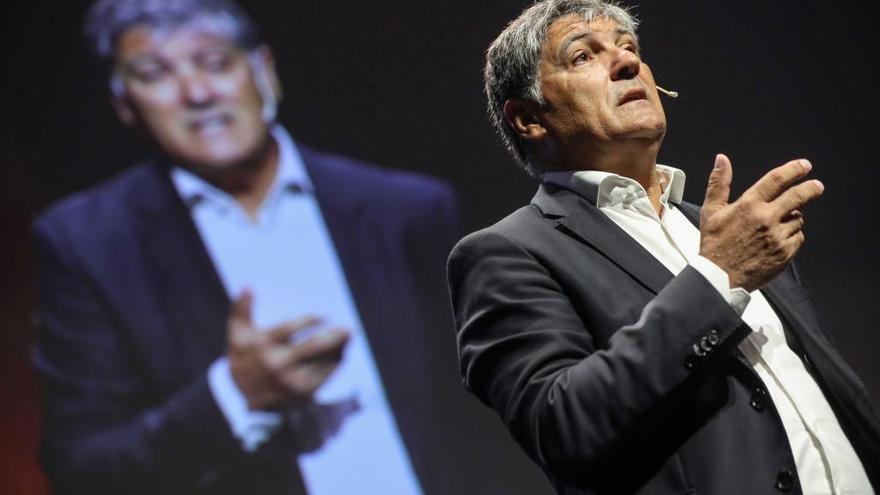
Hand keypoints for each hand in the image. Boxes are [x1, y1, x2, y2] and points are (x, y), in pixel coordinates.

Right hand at [227, 290, 349, 410]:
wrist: (241, 399)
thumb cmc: (244, 358)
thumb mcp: (238, 335)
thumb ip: (242, 310)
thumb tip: (247, 285)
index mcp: (263, 346)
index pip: (291, 328)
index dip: (309, 321)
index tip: (322, 317)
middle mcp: (277, 364)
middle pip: (313, 347)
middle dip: (334, 336)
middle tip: (348, 330)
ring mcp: (291, 381)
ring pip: (322, 361)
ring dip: (338, 349)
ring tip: (346, 338)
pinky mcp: (302, 393)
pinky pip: (325, 376)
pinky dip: (335, 364)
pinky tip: (340, 354)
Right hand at [699, 154, 823, 291]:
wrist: (719, 278)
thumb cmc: (714, 244)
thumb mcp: (711, 211)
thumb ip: (719, 183)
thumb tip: (722, 160)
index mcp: (748, 205)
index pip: (777, 179)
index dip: (794, 169)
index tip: (803, 166)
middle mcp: (766, 218)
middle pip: (798, 196)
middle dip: (811, 188)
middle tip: (816, 186)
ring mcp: (777, 236)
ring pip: (798, 219)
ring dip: (792, 217)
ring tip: (778, 224)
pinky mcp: (784, 253)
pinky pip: (798, 238)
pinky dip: (792, 236)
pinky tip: (778, 239)